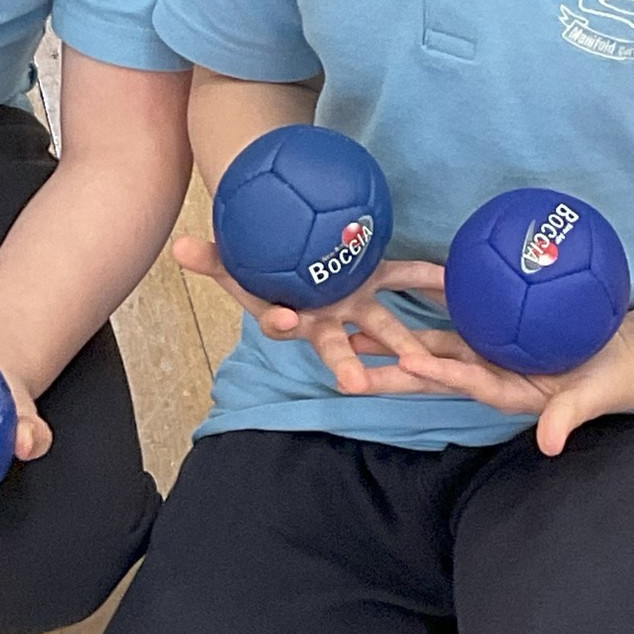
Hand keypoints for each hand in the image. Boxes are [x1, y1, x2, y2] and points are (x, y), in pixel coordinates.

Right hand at [172, 234, 451, 396]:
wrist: (291, 250)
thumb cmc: (259, 263)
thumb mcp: (232, 260)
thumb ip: (210, 257)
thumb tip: (178, 248)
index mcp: (291, 316)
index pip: (281, 325)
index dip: (282, 325)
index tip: (286, 321)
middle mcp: (326, 321)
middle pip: (337, 346)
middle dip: (348, 365)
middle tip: (356, 385)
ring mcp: (356, 307)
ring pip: (381, 327)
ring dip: (402, 343)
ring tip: (422, 362)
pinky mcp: (378, 282)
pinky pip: (407, 279)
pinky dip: (430, 281)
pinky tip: (455, 281)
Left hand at [350, 306, 633, 456]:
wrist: (625, 357)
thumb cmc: (614, 381)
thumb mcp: (595, 397)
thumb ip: (569, 416)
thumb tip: (549, 446)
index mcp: (507, 393)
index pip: (468, 382)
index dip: (439, 374)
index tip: (410, 363)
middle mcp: (489, 375)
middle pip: (433, 370)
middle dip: (390, 370)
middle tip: (346, 367)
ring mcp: (489, 354)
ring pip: (434, 344)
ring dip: (395, 340)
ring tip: (354, 332)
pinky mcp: (495, 333)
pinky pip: (458, 316)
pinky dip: (432, 303)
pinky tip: (403, 288)